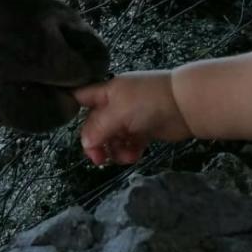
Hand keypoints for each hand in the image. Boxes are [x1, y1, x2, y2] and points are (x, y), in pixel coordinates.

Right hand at [73, 70, 192, 165]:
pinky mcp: (144, 130)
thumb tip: (85, 144)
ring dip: (114, 150)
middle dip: (96, 142)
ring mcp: (130, 118)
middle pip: (94, 125)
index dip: (70, 107)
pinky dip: (129, 152)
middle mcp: (115, 104)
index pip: (80, 97)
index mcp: (106, 92)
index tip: (65, 126)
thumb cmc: (149, 102)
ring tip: (125, 156)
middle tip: (99, 159)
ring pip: (111, 138)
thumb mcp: (118, 112)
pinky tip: (135, 155)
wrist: (186, 106)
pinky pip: (128, 144)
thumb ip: (98, 128)